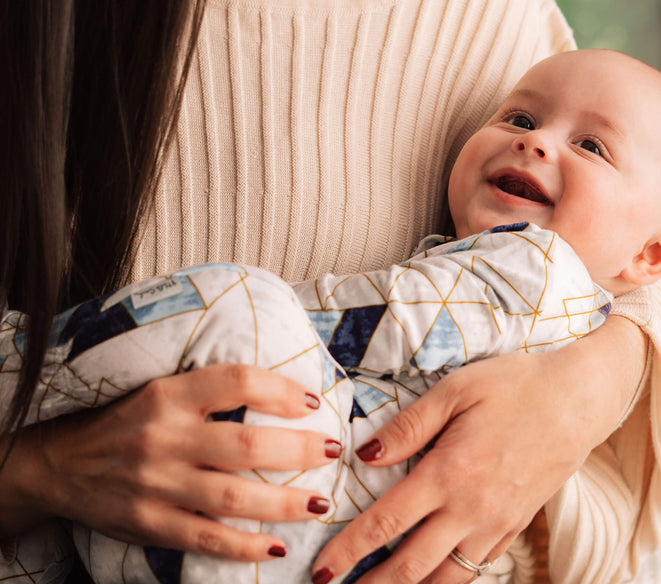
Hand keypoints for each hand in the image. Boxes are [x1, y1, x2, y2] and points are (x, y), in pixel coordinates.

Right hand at [0, 365, 339, 559]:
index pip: (237, 382)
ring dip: (285, 502)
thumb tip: (283, 392)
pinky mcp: (149, 524)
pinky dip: (244, 546)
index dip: (280, 390)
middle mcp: (164, 437)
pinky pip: (205, 539)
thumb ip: (212, 390)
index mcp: (169, 393)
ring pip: (234, 497)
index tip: (311, 402)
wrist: (61, 464)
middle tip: (332, 451)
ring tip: (320, 502)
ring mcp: (156, 485)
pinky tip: (276, 546)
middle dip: (298, 450)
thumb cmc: (127, 420)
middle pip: (245, 445)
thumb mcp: (162, 388)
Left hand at [312, 315, 646, 582]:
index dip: (348, 550)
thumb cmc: (516, 385)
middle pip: (411, 566)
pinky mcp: (517, 525)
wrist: (579, 399)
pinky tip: (437, 578)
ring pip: (447, 579)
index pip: (386, 523)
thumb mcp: (457, 389)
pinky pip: (479, 567)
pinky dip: (452, 581)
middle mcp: (471, 509)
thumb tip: (367, 456)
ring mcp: (497, 524)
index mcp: (449, 472)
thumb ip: (409, 425)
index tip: (322, 569)